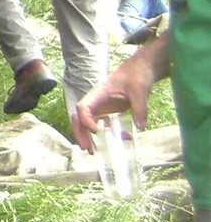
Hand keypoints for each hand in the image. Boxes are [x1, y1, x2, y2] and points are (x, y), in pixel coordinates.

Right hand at [71, 37, 168, 152]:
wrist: (141, 70)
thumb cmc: (137, 75)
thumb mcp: (139, 90)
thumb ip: (140, 108)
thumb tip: (140, 127)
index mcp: (98, 93)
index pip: (83, 107)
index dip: (85, 120)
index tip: (96, 131)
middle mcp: (96, 101)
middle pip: (79, 117)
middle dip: (80, 133)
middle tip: (88, 149)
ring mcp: (102, 106)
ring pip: (88, 123)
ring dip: (88, 137)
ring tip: (94, 151)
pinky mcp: (110, 110)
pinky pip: (103, 124)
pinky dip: (108, 134)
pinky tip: (122, 139)